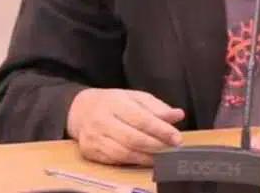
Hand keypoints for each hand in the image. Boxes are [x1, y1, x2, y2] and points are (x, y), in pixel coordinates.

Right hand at [66, 88, 185, 165]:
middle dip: (156, 146)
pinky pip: (114, 160)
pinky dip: (132, 161)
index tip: (176, 138)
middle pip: (133, 138)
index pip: (142, 119)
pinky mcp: (89, 151)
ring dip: (146, 157)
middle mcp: (102, 120)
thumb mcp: (136, 97)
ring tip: (160, 156)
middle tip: (171, 149)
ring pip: (123, 153)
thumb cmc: (114, 102)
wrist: (82, 109)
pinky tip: (144, 159)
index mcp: (116, 103)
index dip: (161, 130)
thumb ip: (157, 107)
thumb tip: (178, 115)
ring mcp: (93, 137)